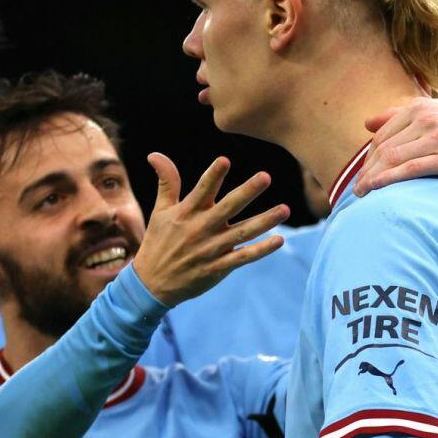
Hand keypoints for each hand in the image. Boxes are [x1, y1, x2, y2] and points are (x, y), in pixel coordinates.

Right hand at [133, 153, 288, 305]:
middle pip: (227, 207)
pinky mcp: (218, 267)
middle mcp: (200, 229)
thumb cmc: (158, 242)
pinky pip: (243, 257)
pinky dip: (261, 250)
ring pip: (242, 232)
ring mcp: (211, 249)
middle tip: (266, 177)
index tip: (225, 160)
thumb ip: (166, 182)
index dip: (213, 176)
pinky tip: (279, 240)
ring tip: (285, 209)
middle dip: (247, 192)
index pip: (202, 190)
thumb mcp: (160, 211)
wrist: (152, 283)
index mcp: (186, 213)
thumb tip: (154, 153)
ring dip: (264, 221)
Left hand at [351, 97, 437, 196]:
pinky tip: (375, 189)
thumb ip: (403, 114)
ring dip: (371, 177)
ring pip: (393, 158)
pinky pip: (410, 169)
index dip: (368, 157)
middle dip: (366, 170)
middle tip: (355, 190)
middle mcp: (427, 117)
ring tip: (359, 194)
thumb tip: (366, 122)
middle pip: (384, 147)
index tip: (363, 175)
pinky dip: (388, 179)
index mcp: (421, 107)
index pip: (383, 134)